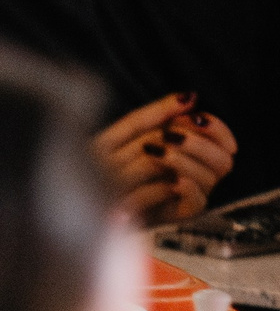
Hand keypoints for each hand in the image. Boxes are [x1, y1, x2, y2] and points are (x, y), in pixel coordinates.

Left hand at [94, 95, 234, 224]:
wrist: (88, 194)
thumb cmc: (107, 162)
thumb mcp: (128, 133)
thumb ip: (159, 114)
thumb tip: (190, 96)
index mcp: (190, 152)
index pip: (223, 140)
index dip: (215, 128)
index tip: (193, 117)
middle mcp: (195, 173)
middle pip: (223, 160)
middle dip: (199, 144)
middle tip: (170, 135)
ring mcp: (188, 195)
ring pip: (210, 177)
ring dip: (184, 160)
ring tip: (154, 152)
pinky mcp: (178, 214)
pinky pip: (198, 202)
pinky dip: (188, 187)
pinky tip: (173, 180)